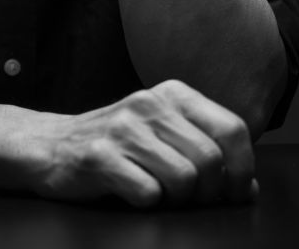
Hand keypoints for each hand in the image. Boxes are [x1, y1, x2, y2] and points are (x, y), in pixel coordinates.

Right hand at [28, 80, 256, 207]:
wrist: (50, 145)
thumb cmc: (116, 145)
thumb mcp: (164, 134)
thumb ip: (206, 151)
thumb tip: (248, 187)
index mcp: (173, 93)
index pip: (233, 129)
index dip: (242, 170)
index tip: (233, 193)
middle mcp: (149, 103)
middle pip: (211, 161)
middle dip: (209, 194)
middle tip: (191, 201)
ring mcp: (123, 127)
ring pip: (185, 179)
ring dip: (178, 201)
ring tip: (159, 194)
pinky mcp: (100, 155)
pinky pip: (149, 194)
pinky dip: (147, 203)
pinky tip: (132, 192)